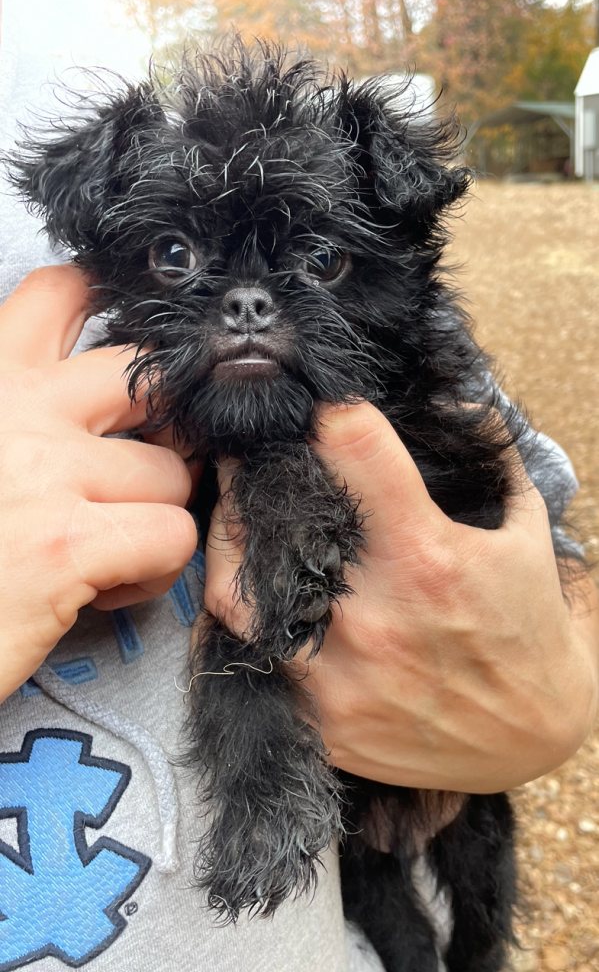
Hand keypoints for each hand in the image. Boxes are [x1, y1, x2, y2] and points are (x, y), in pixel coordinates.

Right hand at [0, 265, 197, 703]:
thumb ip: (15, 410)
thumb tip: (68, 383)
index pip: (63, 293)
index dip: (113, 320)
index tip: (125, 374)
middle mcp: (17, 407)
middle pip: (148, 377)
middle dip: (163, 428)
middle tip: (137, 470)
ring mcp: (47, 472)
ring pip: (171, 472)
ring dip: (154, 515)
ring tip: (107, 546)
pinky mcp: (68, 544)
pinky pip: (171, 537)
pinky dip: (152, 570)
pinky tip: (103, 586)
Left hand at [205, 402, 598, 793]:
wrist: (535, 742)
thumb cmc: (531, 629)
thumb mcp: (527, 532)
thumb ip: (492, 456)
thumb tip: (453, 396)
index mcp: (426, 557)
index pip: (352, 446)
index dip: (331, 410)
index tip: (319, 402)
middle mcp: (373, 616)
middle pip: (274, 511)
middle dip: (258, 465)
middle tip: (253, 447)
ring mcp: (340, 674)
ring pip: (234, 584)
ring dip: (226, 534)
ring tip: (234, 509)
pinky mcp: (324, 719)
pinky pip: (248, 650)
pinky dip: (240, 607)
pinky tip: (249, 581)